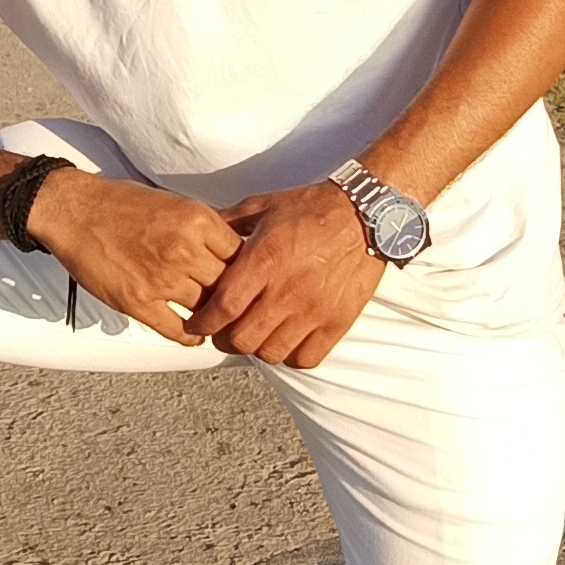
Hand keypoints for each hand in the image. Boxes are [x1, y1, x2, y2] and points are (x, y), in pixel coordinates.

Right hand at [28, 167, 241, 345]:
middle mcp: (184, 250)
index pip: (242, 255)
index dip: (247, 269)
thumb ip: (204, 228)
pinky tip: (193, 334)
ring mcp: (161, 279)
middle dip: (233, 296)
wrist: (74, 210)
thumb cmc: (121, 203)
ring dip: (212, 318)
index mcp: (197, 221)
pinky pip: (176, 330)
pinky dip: (189, 337)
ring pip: (206, 310)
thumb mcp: (175, 203)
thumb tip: (232, 249)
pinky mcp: (137, 301)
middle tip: (239, 306)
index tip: (248, 279)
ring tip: (216, 321)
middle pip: (229, 286)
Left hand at [184, 184, 382, 369]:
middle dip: (225, 339)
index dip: (204, 323)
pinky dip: (290, 355)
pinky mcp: (338, 322)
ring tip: (257, 334)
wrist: (365, 214)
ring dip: (257, 348)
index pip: (223, 309)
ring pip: (271, 353)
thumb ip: (227, 223)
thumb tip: (200, 235)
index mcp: (264, 260)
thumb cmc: (311, 208)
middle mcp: (288, 290)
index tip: (198, 324)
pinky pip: (306, 358)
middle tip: (225, 330)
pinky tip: (287, 339)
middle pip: (242, 339)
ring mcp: (315, 310)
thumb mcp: (262, 206)